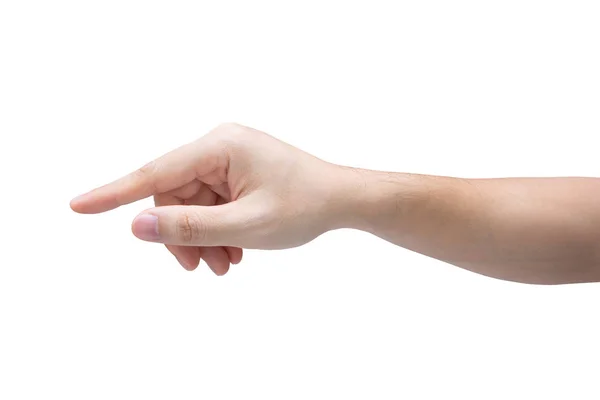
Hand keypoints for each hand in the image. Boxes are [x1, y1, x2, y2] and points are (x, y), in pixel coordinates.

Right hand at [70, 123, 346, 274]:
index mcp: (219, 146)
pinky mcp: (236, 174)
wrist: (343, 201)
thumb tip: (138, 226)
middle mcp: (219, 147)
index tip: (78, 206)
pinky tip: (234, 251)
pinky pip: (210, 205)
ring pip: (192, 205)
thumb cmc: (304, 205)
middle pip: (174, 196)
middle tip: (202, 268)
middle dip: (183, 235)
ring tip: (225, 264)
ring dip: (201, 238)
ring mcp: (228, 160)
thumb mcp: (246, 224)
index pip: (155, 172)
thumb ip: (190, 227)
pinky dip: (216, 230)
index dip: (114, 193)